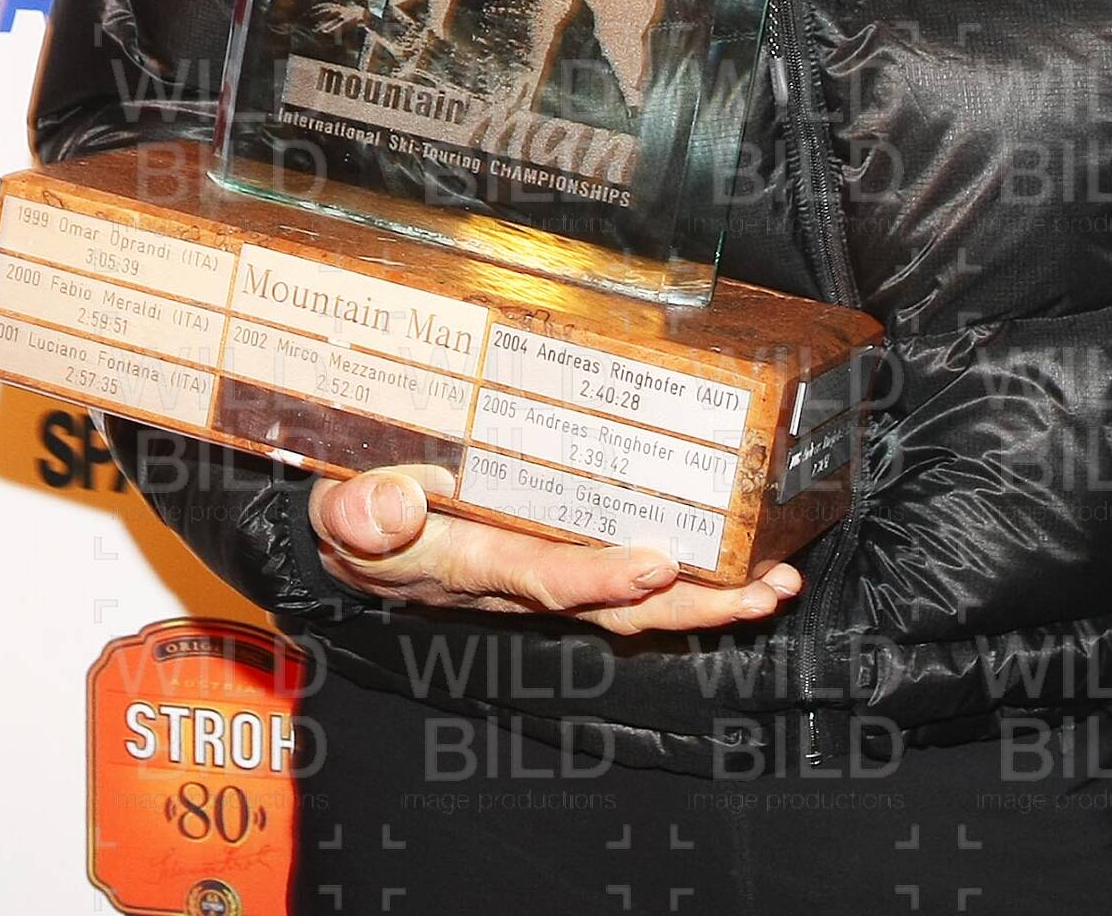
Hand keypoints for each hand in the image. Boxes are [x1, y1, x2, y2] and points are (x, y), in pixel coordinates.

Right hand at [308, 464, 803, 634]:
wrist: (349, 529)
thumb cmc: (353, 509)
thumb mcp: (340, 505)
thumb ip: (360, 509)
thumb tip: (390, 508)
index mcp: (468, 561)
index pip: (543, 576)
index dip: (601, 576)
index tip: (658, 563)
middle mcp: (516, 578)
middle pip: (614, 605)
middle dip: (692, 605)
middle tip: (761, 591)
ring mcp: (542, 571)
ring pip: (632, 598)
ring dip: (705, 597)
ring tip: (771, 586)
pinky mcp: (555, 554)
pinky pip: (625, 575)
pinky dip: (684, 576)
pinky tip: (733, 565)